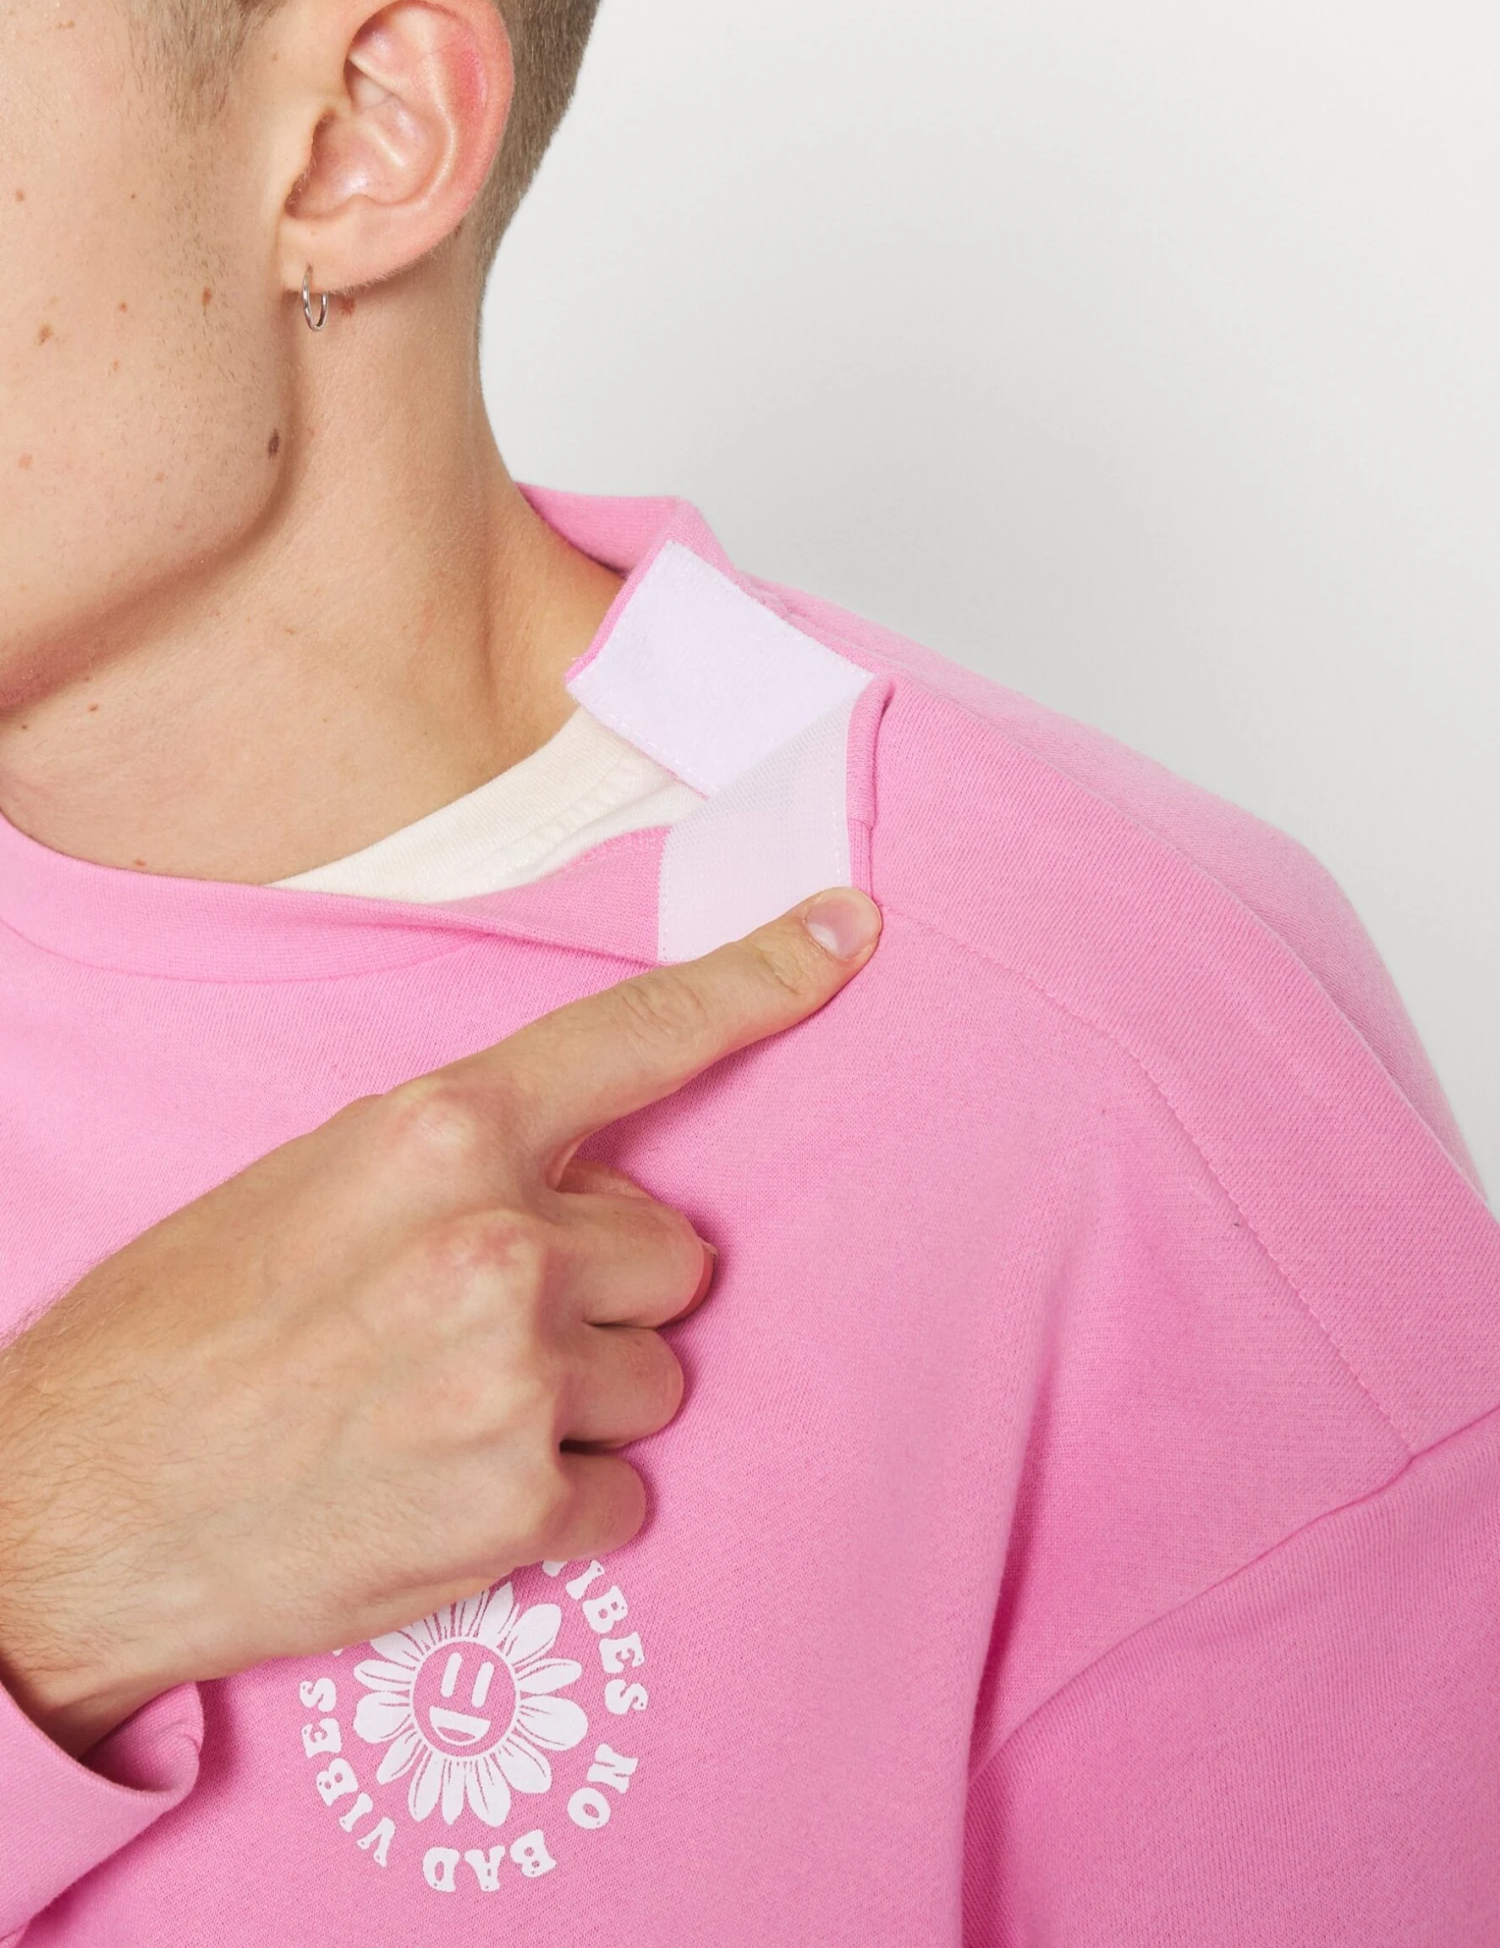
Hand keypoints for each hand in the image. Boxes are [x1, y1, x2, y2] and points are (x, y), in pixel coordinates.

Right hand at [0, 888, 879, 1756]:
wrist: (69, 1509)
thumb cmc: (176, 1336)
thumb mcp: (311, 1186)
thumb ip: (465, 1163)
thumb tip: (581, 1178)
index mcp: (438, 1132)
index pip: (638, 1037)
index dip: (760, 980)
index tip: (846, 932)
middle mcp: (498, 1241)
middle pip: (675, 1251)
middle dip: (607, 1290)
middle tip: (485, 1325)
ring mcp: (517, 1377)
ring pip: (659, 1375)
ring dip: (583, 1400)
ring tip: (447, 1413)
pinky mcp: (519, 1504)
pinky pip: (624, 1493)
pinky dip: (558, 1502)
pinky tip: (447, 1491)